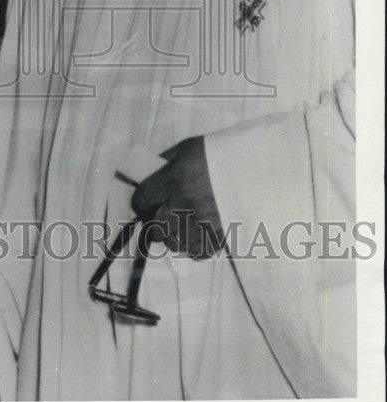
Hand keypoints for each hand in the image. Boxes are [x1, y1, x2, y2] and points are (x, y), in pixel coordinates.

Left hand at [132, 136, 223, 258]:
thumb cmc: (220, 152)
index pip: (143, 199)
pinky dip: (195, 246)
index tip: (146, 201)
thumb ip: (166, 162)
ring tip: (181, 226)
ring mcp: (203, 224)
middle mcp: (185, 205)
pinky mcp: (221, 237)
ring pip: (175, 243)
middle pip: (156, 227)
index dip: (141, 201)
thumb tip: (148, 174)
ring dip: (175, 236)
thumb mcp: (188, 148)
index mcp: (174, 179)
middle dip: (156, 222)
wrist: (258, 164)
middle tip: (163, 215)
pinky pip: (198, 252)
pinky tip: (197, 235)